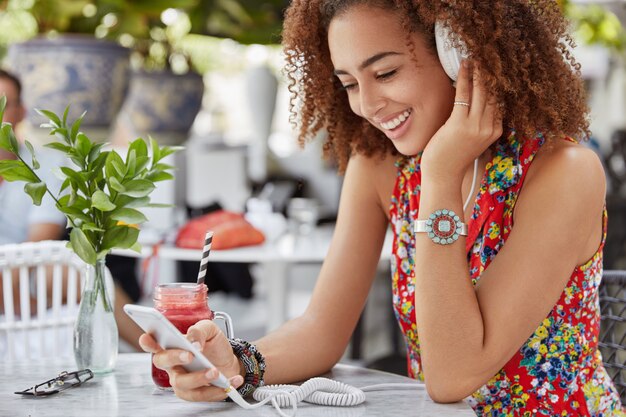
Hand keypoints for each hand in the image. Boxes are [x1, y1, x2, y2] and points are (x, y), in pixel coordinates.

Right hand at [139, 320, 243, 400]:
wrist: (229, 362)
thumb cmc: (214, 345)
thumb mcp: (210, 329)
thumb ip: (199, 330)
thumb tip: (194, 342)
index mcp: (172, 344)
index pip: (153, 342)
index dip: (147, 341)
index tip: (148, 337)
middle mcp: (172, 363)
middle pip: (162, 362)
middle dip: (175, 358)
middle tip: (190, 355)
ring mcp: (180, 379)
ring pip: (181, 383)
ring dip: (199, 378)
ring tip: (215, 371)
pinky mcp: (193, 393)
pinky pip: (200, 395)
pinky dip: (217, 389)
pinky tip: (231, 382)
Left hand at [421, 61, 502, 179]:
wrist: (443, 175)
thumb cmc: (453, 158)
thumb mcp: (472, 139)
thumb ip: (477, 123)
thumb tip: (472, 101)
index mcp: (495, 131)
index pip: (499, 101)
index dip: (496, 83)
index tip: (494, 67)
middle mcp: (489, 128)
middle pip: (493, 93)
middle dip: (491, 73)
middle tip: (488, 55)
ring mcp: (476, 126)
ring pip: (481, 91)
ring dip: (479, 71)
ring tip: (477, 56)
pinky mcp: (460, 124)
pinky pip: (464, 95)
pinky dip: (465, 78)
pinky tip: (464, 66)